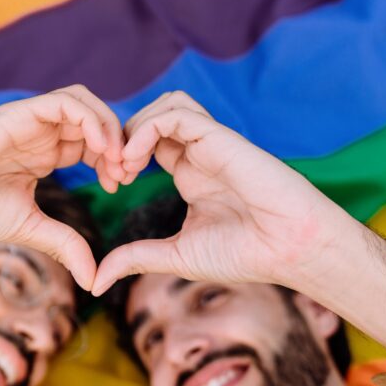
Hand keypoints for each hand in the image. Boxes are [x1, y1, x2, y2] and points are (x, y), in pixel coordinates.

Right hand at [0, 85, 125, 289]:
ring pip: (85, 104)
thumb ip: (64, 244)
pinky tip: (99, 148)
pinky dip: (91, 119)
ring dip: (109, 127)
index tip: (118, 186)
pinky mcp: (18, 114)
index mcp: (41, 155)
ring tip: (115, 160)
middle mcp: (38, 134)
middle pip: (94, 120)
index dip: (112, 160)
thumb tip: (94, 278)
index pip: (91, 144)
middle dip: (118, 144)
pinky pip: (66, 102)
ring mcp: (29, 122)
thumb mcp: (29, 229)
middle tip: (125, 173)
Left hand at [92, 91, 353, 294]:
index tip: (111, 186)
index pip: (148, 143)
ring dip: (135, 126)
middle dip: (122, 138)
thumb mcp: (175, 256)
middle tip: (112, 173)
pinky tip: (137, 159)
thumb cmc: (245, 253)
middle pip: (153, 116)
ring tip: (125, 163)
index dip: (121, 156)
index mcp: (190, 174)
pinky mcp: (222, 139)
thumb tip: (96, 280)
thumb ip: (136, 258)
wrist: (289, 250)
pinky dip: (147, 129)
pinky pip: (177, 114)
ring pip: (166, 104)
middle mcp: (200, 153)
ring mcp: (211, 143)